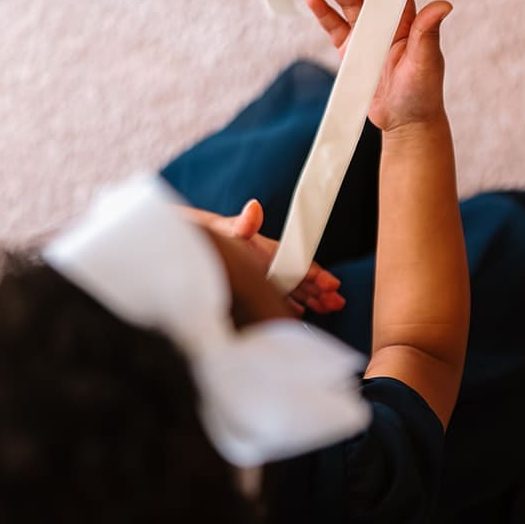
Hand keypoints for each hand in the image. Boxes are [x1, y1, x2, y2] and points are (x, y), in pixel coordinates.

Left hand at [179, 201, 345, 317]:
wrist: (187, 241)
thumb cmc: (208, 236)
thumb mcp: (222, 229)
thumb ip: (241, 224)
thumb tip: (254, 209)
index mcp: (265, 251)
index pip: (296, 263)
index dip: (314, 273)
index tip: (331, 283)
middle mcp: (267, 264)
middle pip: (298, 277)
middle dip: (320, 289)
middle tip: (337, 301)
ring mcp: (260, 275)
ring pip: (291, 288)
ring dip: (310, 297)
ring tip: (329, 307)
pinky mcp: (251, 286)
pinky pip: (275, 296)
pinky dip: (290, 305)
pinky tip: (299, 314)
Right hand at [307, 0, 452, 131]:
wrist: (405, 124)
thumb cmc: (422, 93)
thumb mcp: (427, 61)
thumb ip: (428, 32)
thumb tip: (445, 4)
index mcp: (407, 21)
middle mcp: (386, 23)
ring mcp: (367, 36)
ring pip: (348, 4)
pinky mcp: (351, 53)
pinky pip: (333, 28)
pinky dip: (323, 13)